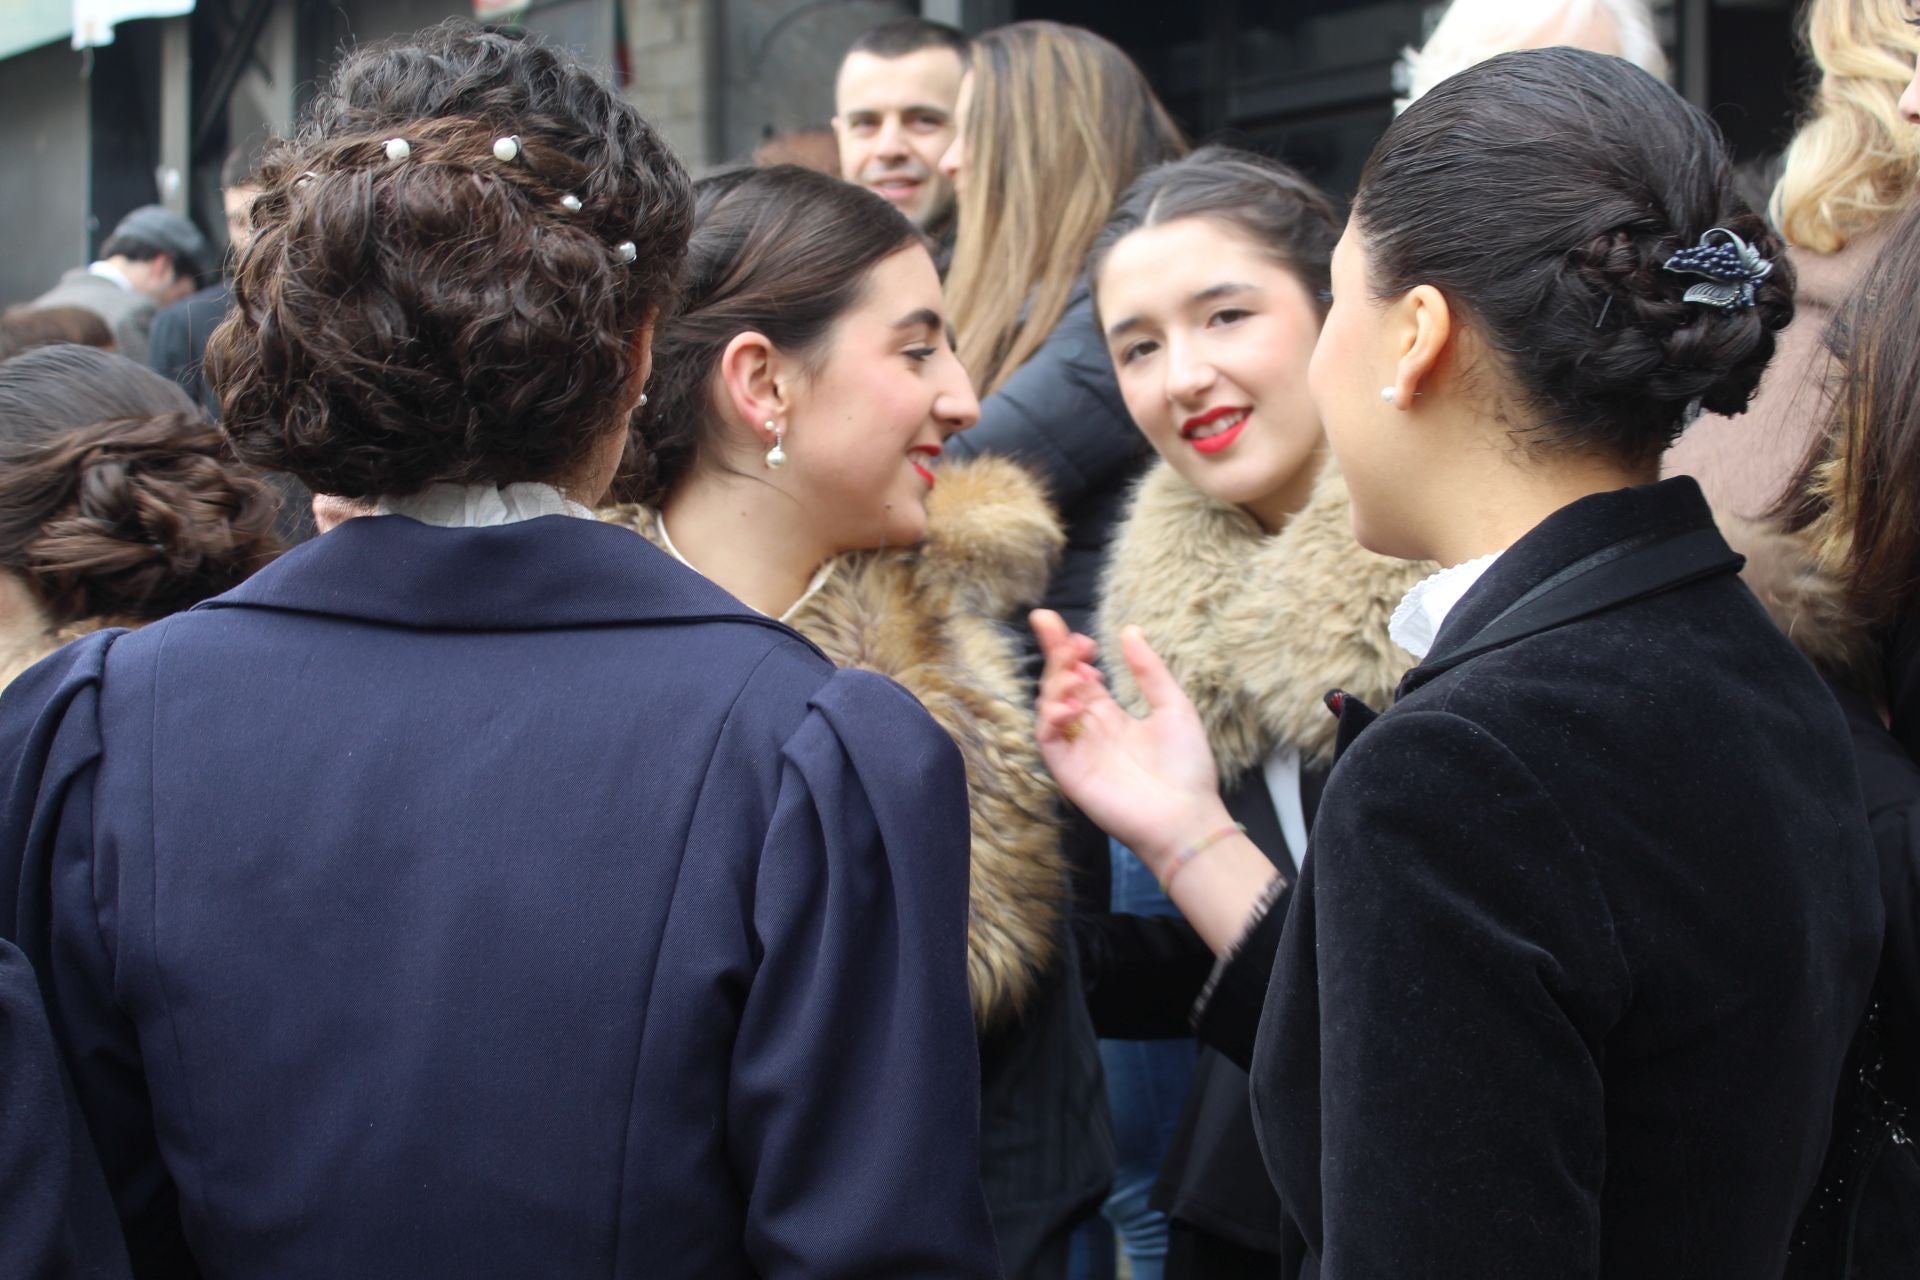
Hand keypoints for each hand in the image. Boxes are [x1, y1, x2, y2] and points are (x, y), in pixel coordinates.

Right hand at [1030, 610, 1232, 875]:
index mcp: (1112, 717)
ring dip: (1056, 683)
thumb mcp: (1174, 707)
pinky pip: (1047, 739)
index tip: (1070, 628)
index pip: (1081, 677)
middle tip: (1068, 636)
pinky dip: (1051, 717)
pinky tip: (1070, 706)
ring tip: (1077, 672)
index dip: (1069, 650)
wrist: (1187, 816)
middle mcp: (1090, 731)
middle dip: (1057, 656)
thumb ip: (1149, 671)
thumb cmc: (1187, 767)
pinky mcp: (1069, 772)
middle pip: (1060, 686)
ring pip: (1049, 707)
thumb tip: (1130, 630)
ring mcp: (1077, 751)